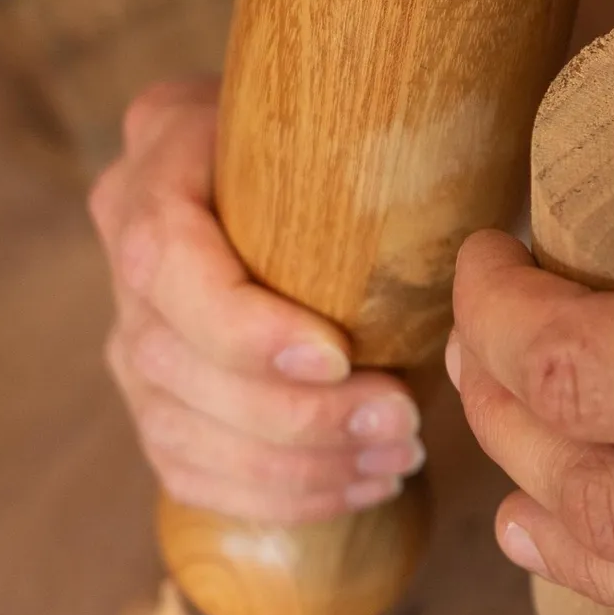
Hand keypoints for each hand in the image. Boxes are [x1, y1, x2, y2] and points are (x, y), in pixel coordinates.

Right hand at [88, 80, 424, 523]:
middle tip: (404, 422)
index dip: (243, 325)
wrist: (331, 156)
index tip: (339, 357)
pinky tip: (361, 487)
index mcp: (164, 148)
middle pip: (174, 359)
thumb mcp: (376, 119)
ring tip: (399, 458)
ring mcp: (131, 324)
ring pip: (180, 429)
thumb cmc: (372, 134)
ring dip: (298, 466)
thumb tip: (486, 248)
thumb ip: (397, 152)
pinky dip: (279, 495)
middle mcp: (127, 237)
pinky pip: (191, 470)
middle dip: (296, 415)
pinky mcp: (155, 394)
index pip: (165, 258)